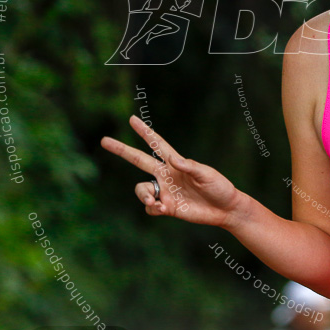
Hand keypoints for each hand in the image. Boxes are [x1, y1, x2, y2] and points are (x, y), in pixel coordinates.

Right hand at [101, 115, 241, 228]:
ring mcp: (165, 192)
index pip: (157, 145)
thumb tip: (173, 160)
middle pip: (138, 160)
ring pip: (141, 190)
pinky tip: (163, 209)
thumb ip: (190, 166)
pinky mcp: (167, 208)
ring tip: (154, 202)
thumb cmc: (220, 187)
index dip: (145, 132)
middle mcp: (166, 175)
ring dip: (143, 196)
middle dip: (121, 150)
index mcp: (176, 163)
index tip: (132, 119)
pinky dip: (152, 208)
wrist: (225, 209)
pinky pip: (150, 207)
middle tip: (104, 140)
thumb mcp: (207, 174)